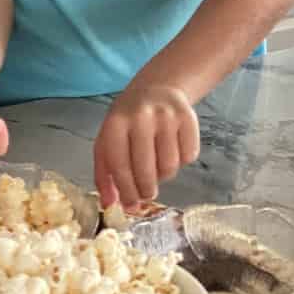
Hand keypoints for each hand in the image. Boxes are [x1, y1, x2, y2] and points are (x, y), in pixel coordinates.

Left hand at [93, 83, 199, 210]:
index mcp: (116, 122)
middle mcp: (141, 116)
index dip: (125, 191)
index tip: (130, 206)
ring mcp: (166, 115)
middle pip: (145, 170)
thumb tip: (110, 205)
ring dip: (164, 175)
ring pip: (169, 167)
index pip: (119, 165)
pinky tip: (172, 150)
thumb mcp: (108, 140)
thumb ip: (105, 174)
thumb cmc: (128, 121)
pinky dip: (182, 162)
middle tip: (147, 194)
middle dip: (146, 190)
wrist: (157, 88)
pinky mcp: (188, 117)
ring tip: (157, 165)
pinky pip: (188, 156)